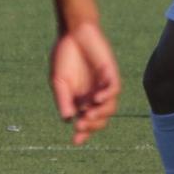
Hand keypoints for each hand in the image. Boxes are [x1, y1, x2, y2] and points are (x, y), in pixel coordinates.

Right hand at [50, 21, 120, 144]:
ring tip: (88, 114)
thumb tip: (67, 120)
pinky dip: (107, 97)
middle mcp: (94, 95)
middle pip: (99, 119)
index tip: (76, 141)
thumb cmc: (64, 55)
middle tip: (81, 126)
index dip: (83, 133)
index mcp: (80, 100)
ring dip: (100, 114)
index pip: (85, 122)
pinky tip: (96, 98)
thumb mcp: (59, 82)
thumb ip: (63, 100)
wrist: (73, 32)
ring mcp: (104, 85)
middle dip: (91, 126)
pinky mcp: (111, 73)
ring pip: (109, 108)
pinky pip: (114, 90)